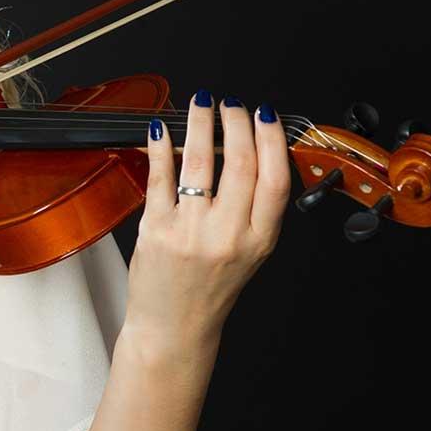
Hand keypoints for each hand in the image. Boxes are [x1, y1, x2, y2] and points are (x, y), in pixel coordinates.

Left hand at [124, 90, 290, 346]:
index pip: (274, 179)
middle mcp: (228, 235)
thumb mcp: (249, 252)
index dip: (271, 140)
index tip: (265, 115)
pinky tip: (162, 130)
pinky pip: (160, 177)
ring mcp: (190, 232)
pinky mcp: (156, 230)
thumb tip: (252, 151)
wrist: (174, 326)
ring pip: (200, 162)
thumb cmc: (209, 288)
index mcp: (258, 240)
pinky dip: (162, 147)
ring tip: (201, 104)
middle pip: (240, 163)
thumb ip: (253, 209)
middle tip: (232, 105)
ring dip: (201, 123)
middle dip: (237, 122)